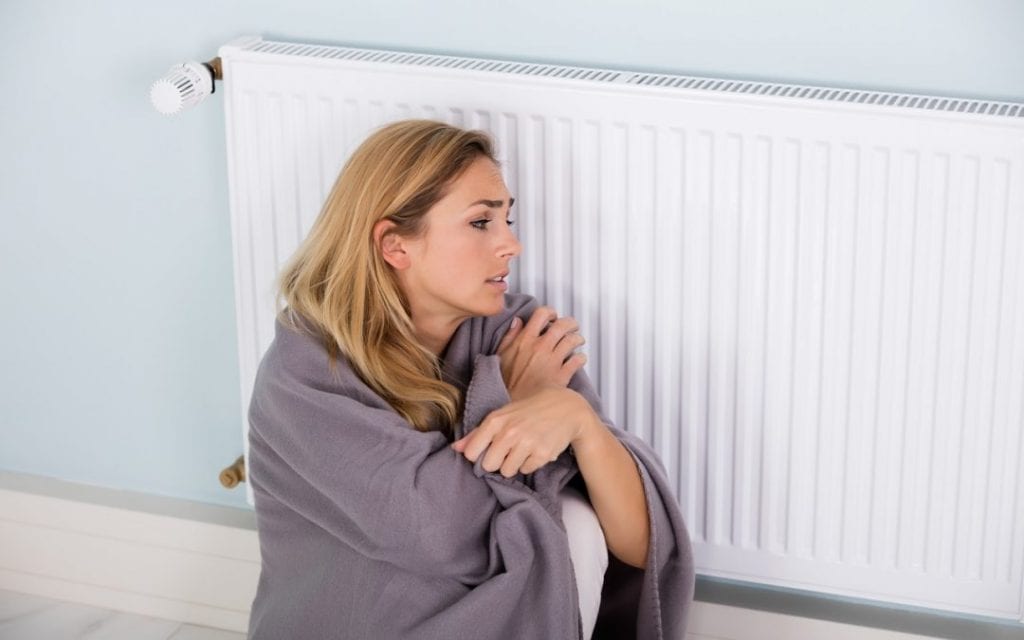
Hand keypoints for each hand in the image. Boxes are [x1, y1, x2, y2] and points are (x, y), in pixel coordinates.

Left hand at [450, 387, 597, 477]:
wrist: (566, 407)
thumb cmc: (529, 410)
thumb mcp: (502, 415)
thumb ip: (478, 433)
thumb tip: (455, 448)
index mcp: (495, 420)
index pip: (472, 453)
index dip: (479, 455)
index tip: (488, 450)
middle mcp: (509, 432)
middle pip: (489, 466)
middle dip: (497, 461)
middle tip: (509, 450)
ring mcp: (526, 443)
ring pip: (507, 471)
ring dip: (514, 464)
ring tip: (524, 448)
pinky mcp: (542, 454)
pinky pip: (526, 470)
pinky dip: (530, 463)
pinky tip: (536, 449)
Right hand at [496, 306, 587, 402]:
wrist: (515, 406)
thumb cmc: (507, 384)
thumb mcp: (501, 356)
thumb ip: (510, 337)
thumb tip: (517, 322)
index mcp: (525, 340)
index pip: (541, 314)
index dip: (550, 312)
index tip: (553, 316)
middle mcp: (541, 347)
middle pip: (562, 325)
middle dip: (570, 323)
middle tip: (572, 326)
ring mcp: (552, 361)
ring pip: (573, 341)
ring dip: (577, 339)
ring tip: (578, 340)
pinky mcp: (561, 375)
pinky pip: (577, 361)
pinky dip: (581, 358)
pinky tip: (579, 359)